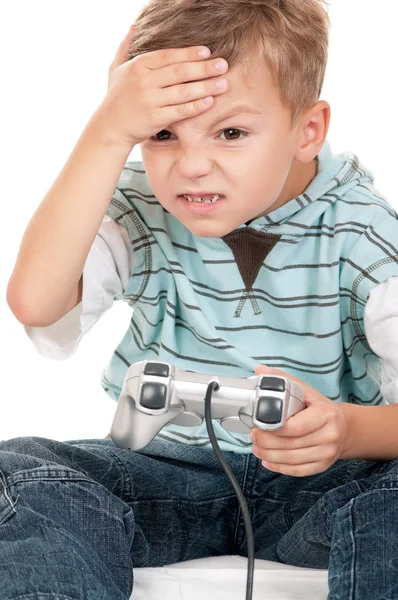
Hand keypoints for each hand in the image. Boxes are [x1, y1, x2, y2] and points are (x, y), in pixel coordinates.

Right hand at [94, 23, 228, 147]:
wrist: (109, 127)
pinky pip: (180, 111)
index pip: (168, 56)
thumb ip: (125, 46)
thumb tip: (134, 25)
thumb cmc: (115, 98)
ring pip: (183, 91)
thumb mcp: (115, 68)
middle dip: (204, 68)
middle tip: (223, 65)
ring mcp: (150, 100)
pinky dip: (196, 106)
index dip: (189, 53)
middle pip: (180, 72)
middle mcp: (144, 81)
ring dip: (206, 87)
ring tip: (224, 83)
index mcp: (138, 66)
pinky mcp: (155, 118)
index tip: (207, 51)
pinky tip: (210, 101)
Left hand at [250, 365, 348, 476]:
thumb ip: (283, 380)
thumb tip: (260, 370)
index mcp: (325, 415)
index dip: (273, 428)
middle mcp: (329, 436)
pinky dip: (279, 467)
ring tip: (256, 447)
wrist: (344, 427)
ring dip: (268, 455)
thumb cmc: (320, 408)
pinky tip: (267, 460)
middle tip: (253, 435)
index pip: (295, 426)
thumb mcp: (306, 390)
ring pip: (291, 459)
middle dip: (266, 442)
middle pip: (290, 444)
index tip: (258, 424)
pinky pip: (297, 471)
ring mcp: (326, 453)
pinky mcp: (322, 466)